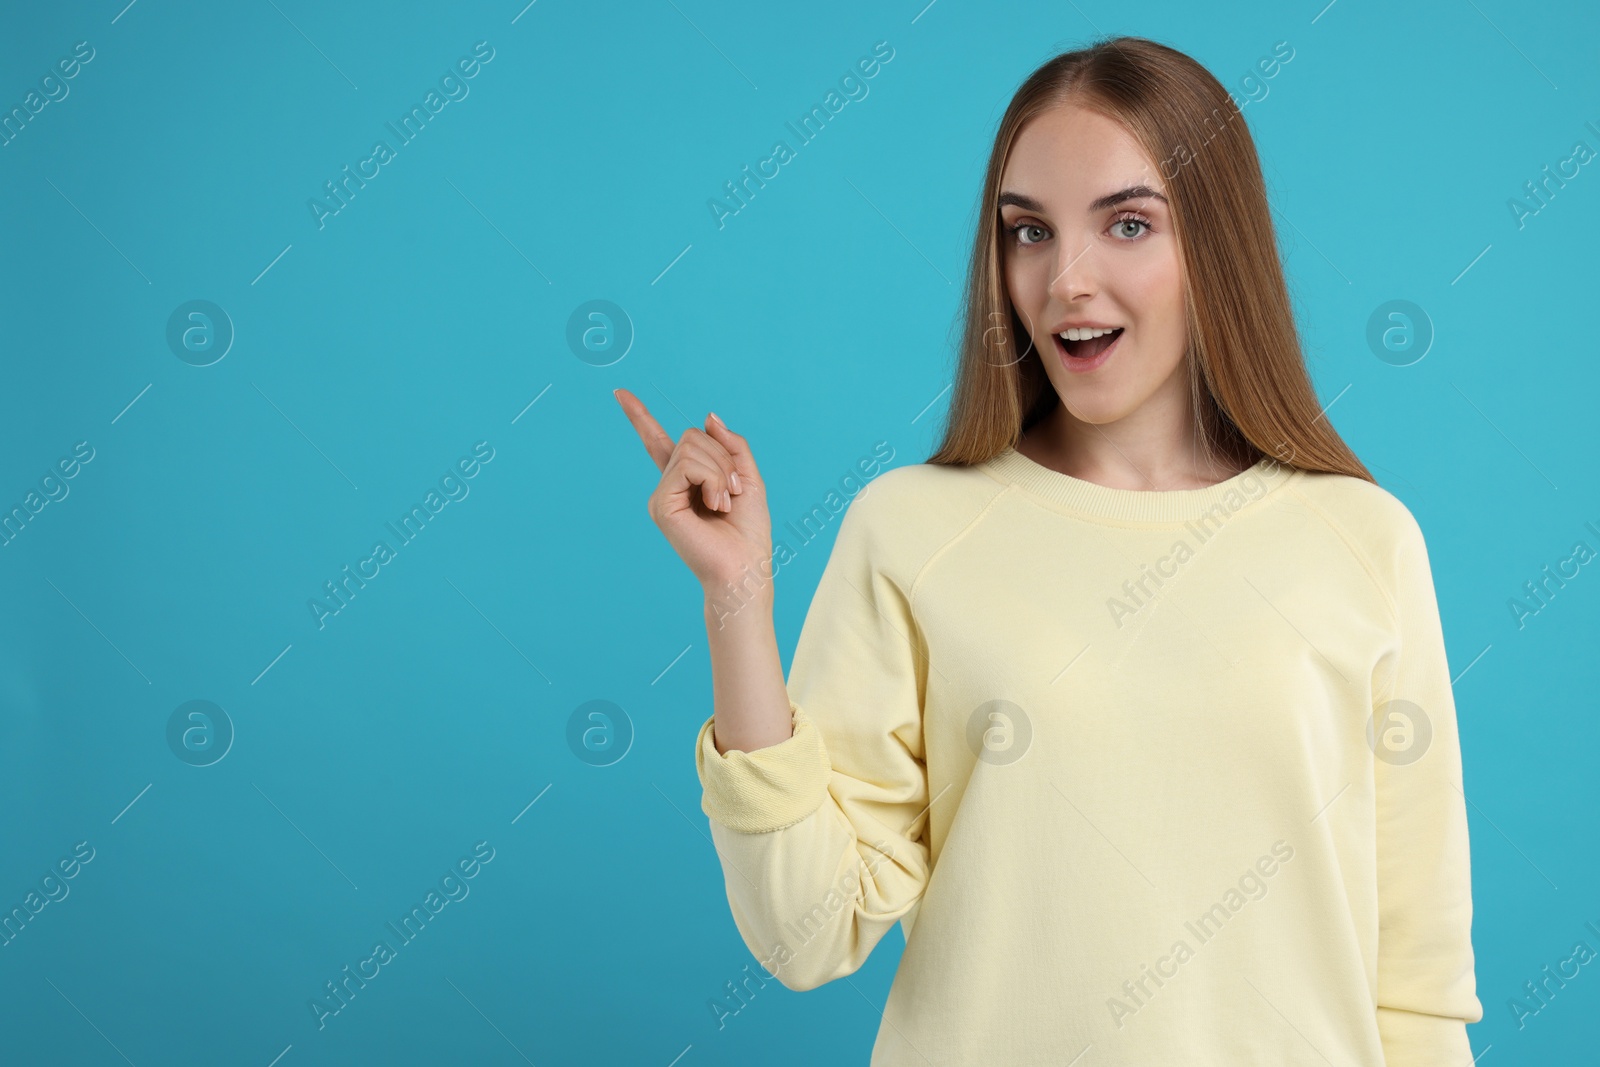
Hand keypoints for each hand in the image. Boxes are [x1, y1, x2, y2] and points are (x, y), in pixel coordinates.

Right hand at [614, 388, 772, 595]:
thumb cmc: (748, 531)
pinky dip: (712, 480)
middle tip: (731, 493)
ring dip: (721, 471)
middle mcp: (669, 485)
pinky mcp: (661, 504)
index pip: (659, 442)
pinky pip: (688, 466)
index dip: (640, 417)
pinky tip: (714, 505)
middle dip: (723, 457)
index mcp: (686, 479)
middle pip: (691, 436)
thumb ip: (731, 445)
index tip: (620, 393)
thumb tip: (708, 416)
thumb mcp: (747, 477)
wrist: (745, 567)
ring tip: (723, 502)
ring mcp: (662, 494)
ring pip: (691, 447)